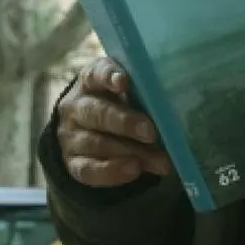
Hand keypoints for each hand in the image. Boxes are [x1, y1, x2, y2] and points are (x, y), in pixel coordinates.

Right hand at [57, 57, 174, 186]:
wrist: (89, 131)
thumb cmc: (119, 103)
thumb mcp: (129, 94)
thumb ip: (144, 97)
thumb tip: (173, 114)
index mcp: (90, 80)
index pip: (96, 73)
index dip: (109, 76)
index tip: (124, 82)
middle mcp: (75, 106)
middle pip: (97, 112)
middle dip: (126, 123)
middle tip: (151, 133)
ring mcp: (70, 136)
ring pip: (96, 143)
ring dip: (129, 152)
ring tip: (158, 160)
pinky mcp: (71, 162)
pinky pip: (87, 169)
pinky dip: (112, 171)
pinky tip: (134, 170)